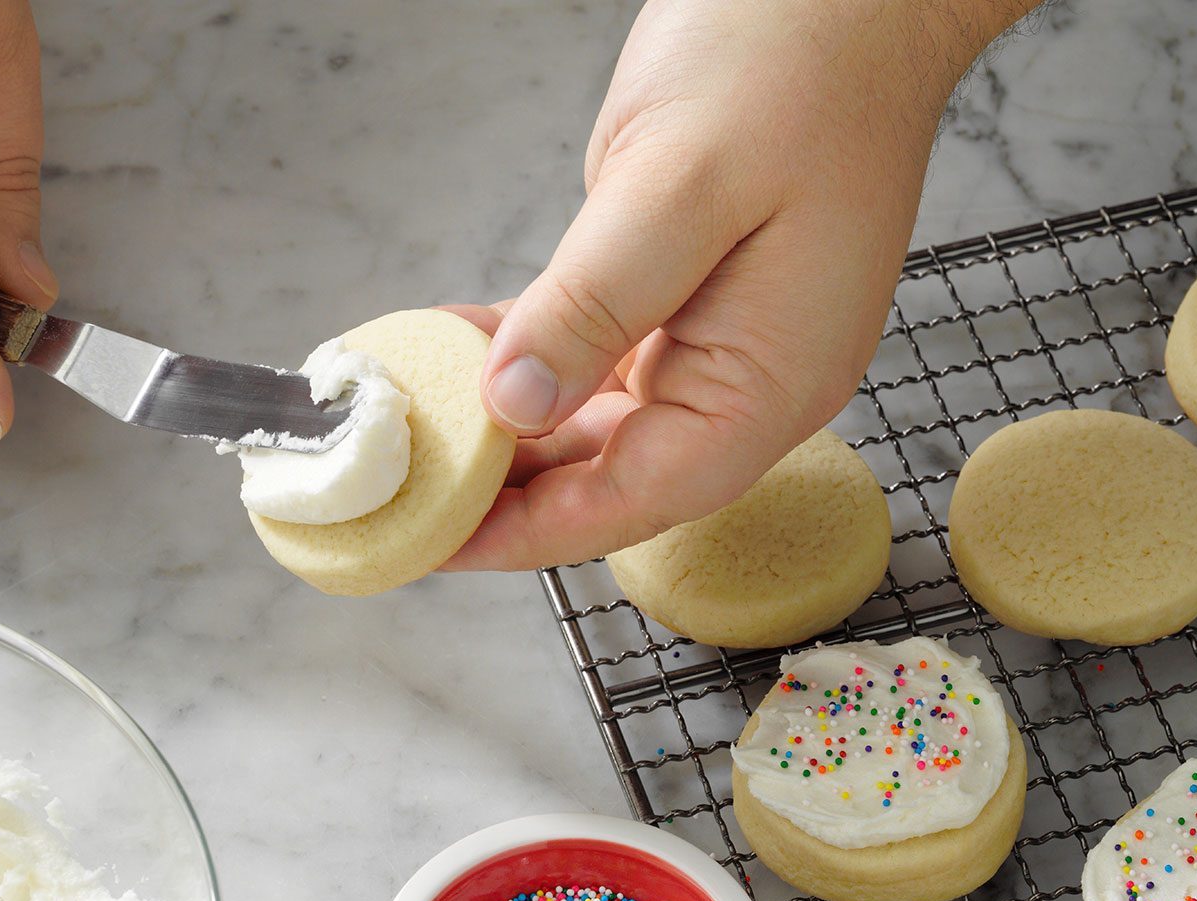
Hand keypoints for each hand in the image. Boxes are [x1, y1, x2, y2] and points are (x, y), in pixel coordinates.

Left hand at [446, 0, 1033, 569]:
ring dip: (508, 431)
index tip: (435, 540)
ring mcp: (722, 342)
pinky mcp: (691, 299)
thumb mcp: (677, 187)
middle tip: (402, 496)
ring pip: (598, 423)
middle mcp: (750, 382)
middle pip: (613, 476)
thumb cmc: (795, 64)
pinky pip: (596, 358)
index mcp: (769, 384)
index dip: (529, 532)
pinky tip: (454, 352)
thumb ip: (591, 306)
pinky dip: (527, 361)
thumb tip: (512, 405)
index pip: (635, 497)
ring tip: (413, 437)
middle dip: (506, 493)